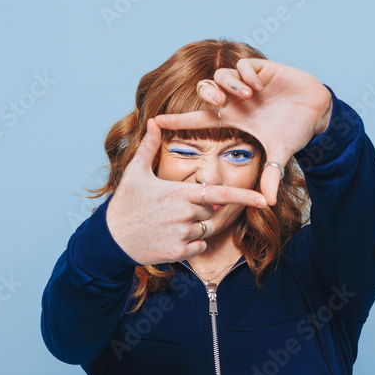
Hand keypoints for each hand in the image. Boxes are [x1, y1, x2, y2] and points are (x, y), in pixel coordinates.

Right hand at [105, 118, 268, 265]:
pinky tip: (170, 237)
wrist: (110, 238)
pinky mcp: (178, 253)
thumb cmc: (125, 202)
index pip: (220, 194)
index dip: (244, 197)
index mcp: (180, 193)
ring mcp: (182, 235)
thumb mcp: (136, 172)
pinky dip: (191, 243)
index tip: (263, 200)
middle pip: (212, 211)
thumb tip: (153, 121)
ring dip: (196, 226)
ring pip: (206, 229)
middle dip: (202, 208)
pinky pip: (199, 246)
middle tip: (175, 209)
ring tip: (170, 223)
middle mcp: (184, 214)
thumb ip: (149, 147)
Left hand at [152, 58, 331, 205]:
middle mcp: (237, 100)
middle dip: (208, 93)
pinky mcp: (263, 70)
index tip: (155, 121)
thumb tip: (269, 203)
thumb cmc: (296, 131)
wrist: (319, 112)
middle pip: (207, 90)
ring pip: (222, 75)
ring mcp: (249, 83)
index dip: (178, 120)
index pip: (200, 119)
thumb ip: (272, 175)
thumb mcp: (281, 154)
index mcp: (235, 118)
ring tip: (248, 95)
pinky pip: (244, 65)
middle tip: (220, 101)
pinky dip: (247, 75)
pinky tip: (259, 87)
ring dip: (231, 84)